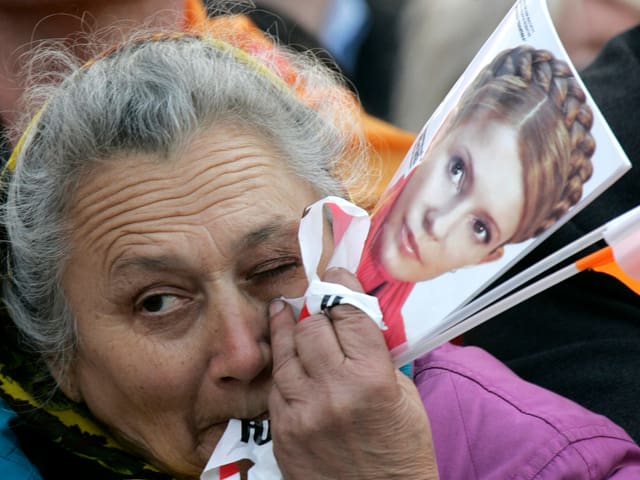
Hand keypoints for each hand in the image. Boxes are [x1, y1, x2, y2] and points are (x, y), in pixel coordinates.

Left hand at [268, 267, 437, 479]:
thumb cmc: (402, 449)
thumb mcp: (404, 395)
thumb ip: (377, 352)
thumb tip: (353, 314)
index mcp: (372, 379)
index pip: (347, 312)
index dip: (341, 287)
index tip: (336, 277)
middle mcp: (333, 391)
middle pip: (310, 325)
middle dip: (315, 309)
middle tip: (317, 302)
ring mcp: (303, 412)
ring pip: (285, 350)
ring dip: (289, 330)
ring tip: (287, 314)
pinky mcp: (283, 431)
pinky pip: (276, 383)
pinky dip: (284, 367)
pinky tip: (290, 359)